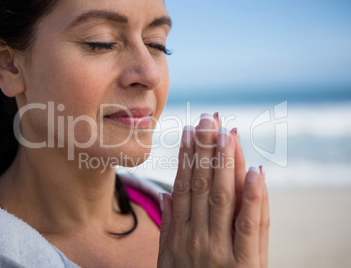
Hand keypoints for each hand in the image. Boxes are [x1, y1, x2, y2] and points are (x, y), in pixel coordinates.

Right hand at [157, 113, 269, 267]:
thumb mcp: (168, 262)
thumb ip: (168, 228)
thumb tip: (167, 196)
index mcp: (178, 236)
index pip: (182, 187)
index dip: (186, 157)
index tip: (189, 131)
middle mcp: (197, 238)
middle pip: (201, 185)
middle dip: (205, 150)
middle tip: (209, 119)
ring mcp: (220, 250)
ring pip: (223, 198)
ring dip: (225, 163)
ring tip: (227, 132)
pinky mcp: (246, 265)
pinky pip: (250, 226)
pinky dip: (255, 198)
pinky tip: (257, 171)